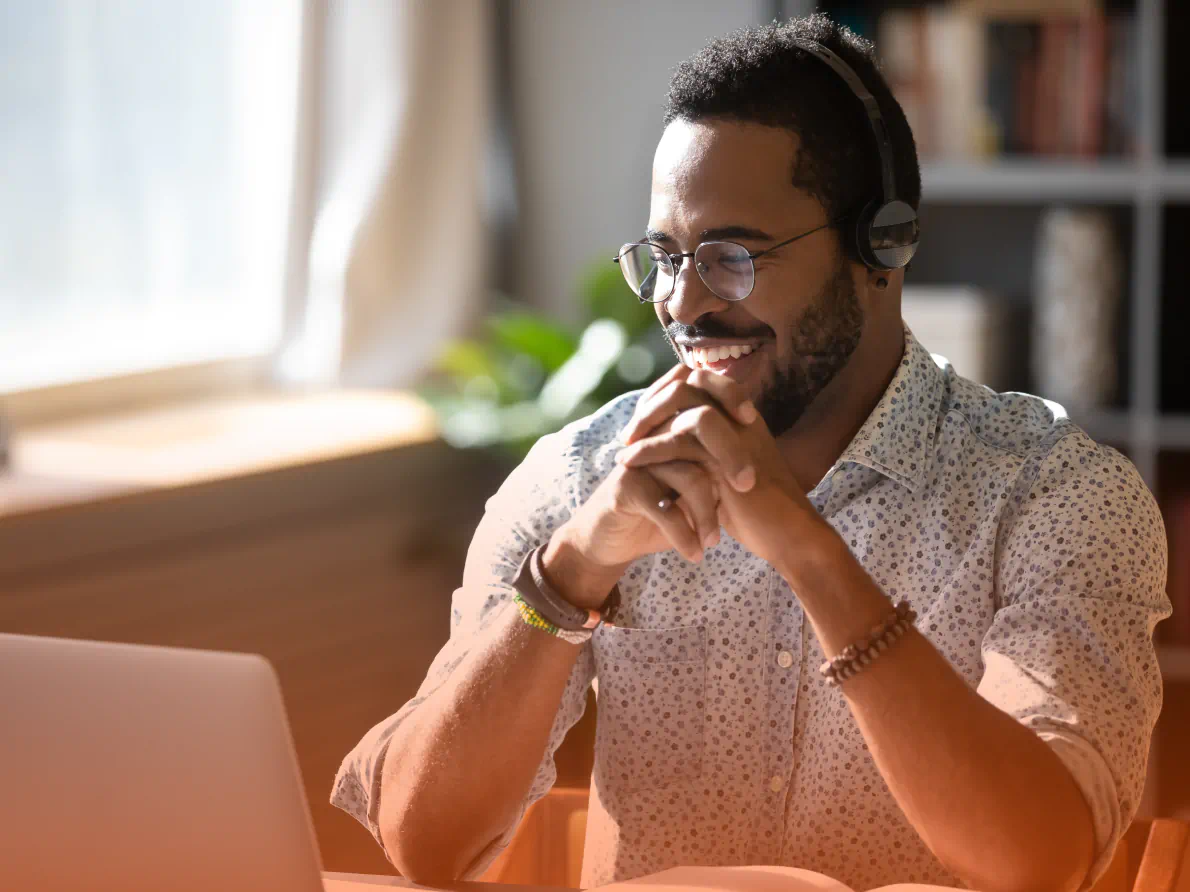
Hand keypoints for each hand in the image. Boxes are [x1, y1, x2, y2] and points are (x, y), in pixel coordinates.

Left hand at [616, 367, 831, 571]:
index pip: (700, 381)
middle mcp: (739, 416)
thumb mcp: (727, 473)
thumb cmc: (758, 511)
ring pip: (681, 406)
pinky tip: (628, 462)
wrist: (787, 536)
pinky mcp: (726, 457)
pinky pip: (678, 440)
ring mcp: (735, 432)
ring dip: (646, 423)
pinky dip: (648, 449)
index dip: (667, 394)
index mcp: (742, 416)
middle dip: (653, 403)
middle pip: (688, 383)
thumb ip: (707, 453)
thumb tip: (673, 443)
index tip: (644, 418)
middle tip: (629, 432)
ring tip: (624, 448)